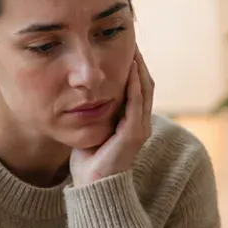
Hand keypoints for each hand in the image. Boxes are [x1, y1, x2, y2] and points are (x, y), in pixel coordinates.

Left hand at [70, 50, 154, 187]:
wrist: (94, 186)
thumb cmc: (90, 161)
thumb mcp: (93, 129)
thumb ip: (94, 112)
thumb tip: (82, 94)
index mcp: (133, 122)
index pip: (139, 87)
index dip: (134, 67)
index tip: (124, 47)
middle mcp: (141, 123)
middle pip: (146, 84)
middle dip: (138, 62)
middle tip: (130, 40)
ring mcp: (140, 128)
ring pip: (145, 90)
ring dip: (139, 68)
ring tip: (132, 48)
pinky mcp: (133, 134)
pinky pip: (136, 103)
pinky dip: (133, 84)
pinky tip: (129, 69)